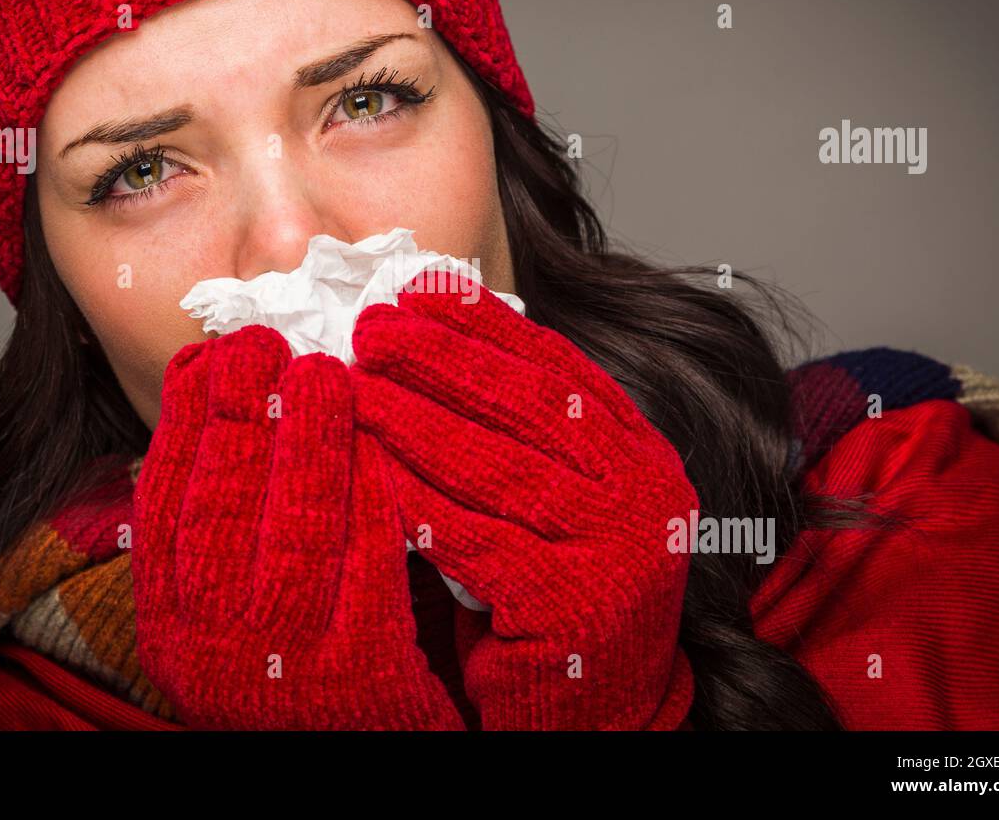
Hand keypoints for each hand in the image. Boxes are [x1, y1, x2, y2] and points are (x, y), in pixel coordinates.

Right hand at [131, 325, 464, 729]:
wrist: (347, 753)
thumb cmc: (289, 670)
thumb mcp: (226, 614)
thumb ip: (216, 533)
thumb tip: (219, 408)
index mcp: (169, 627)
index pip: (163, 505)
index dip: (185, 420)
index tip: (208, 355)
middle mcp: (211, 649)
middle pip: (219, 509)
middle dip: (239, 413)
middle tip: (264, 343)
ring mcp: (284, 666)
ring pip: (292, 530)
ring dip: (306, 441)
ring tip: (323, 373)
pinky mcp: (359, 672)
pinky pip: (367, 564)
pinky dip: (371, 494)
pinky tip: (380, 441)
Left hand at [350, 269, 697, 729]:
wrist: (594, 710)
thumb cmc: (554, 594)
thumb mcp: (556, 500)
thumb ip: (521, 433)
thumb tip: (435, 343)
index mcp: (641, 453)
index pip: (559, 368)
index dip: (486, 324)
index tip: (420, 289)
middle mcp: (645, 491)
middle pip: (528, 405)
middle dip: (442, 358)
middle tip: (372, 327)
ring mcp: (619, 548)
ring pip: (497, 466)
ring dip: (415, 420)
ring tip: (353, 387)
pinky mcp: (575, 604)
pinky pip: (474, 538)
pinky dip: (417, 500)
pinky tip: (370, 470)